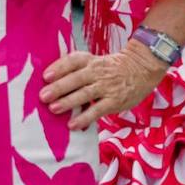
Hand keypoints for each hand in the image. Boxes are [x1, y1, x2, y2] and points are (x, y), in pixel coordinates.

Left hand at [40, 45, 166, 129]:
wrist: (141, 68)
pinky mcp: (114, 101)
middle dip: (58, 88)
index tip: (45, 76)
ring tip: (53, 109)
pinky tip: (72, 124)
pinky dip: (84, 118)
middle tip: (43, 96)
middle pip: (76, 79)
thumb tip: (51, 78)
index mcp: (89, 60)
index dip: (58, 68)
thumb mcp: (94, 60)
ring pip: (85, 94)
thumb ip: (77, 68)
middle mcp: (97, 72)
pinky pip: (97, 110)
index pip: (72, 61)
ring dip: (68, 102)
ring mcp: (106, 87)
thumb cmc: (111, 67)